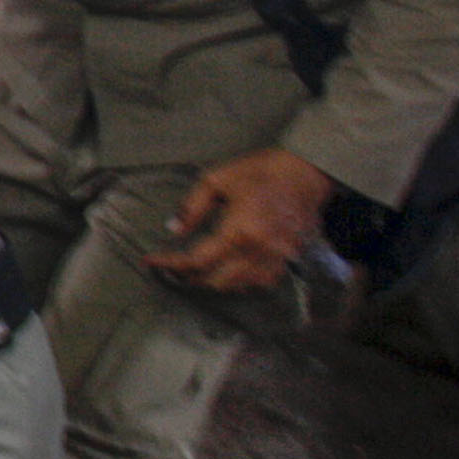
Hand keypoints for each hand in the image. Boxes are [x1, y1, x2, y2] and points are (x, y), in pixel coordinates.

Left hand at [147, 147, 339, 293]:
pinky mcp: (289, 260)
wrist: (307, 173)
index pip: (197, 260)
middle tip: (171, 267)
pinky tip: (226, 270)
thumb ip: (193, 207)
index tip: (150, 261)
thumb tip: (174, 230)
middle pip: (215, 281)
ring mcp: (277, 260)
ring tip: (194, 270)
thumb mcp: (217, 179)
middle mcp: (259, 252)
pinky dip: (239, 281)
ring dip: (212, 281)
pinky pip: (259, 283)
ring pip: (237, 286)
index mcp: (240, 231)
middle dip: (189, 277)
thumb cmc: (261, 171)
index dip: (170, 264)